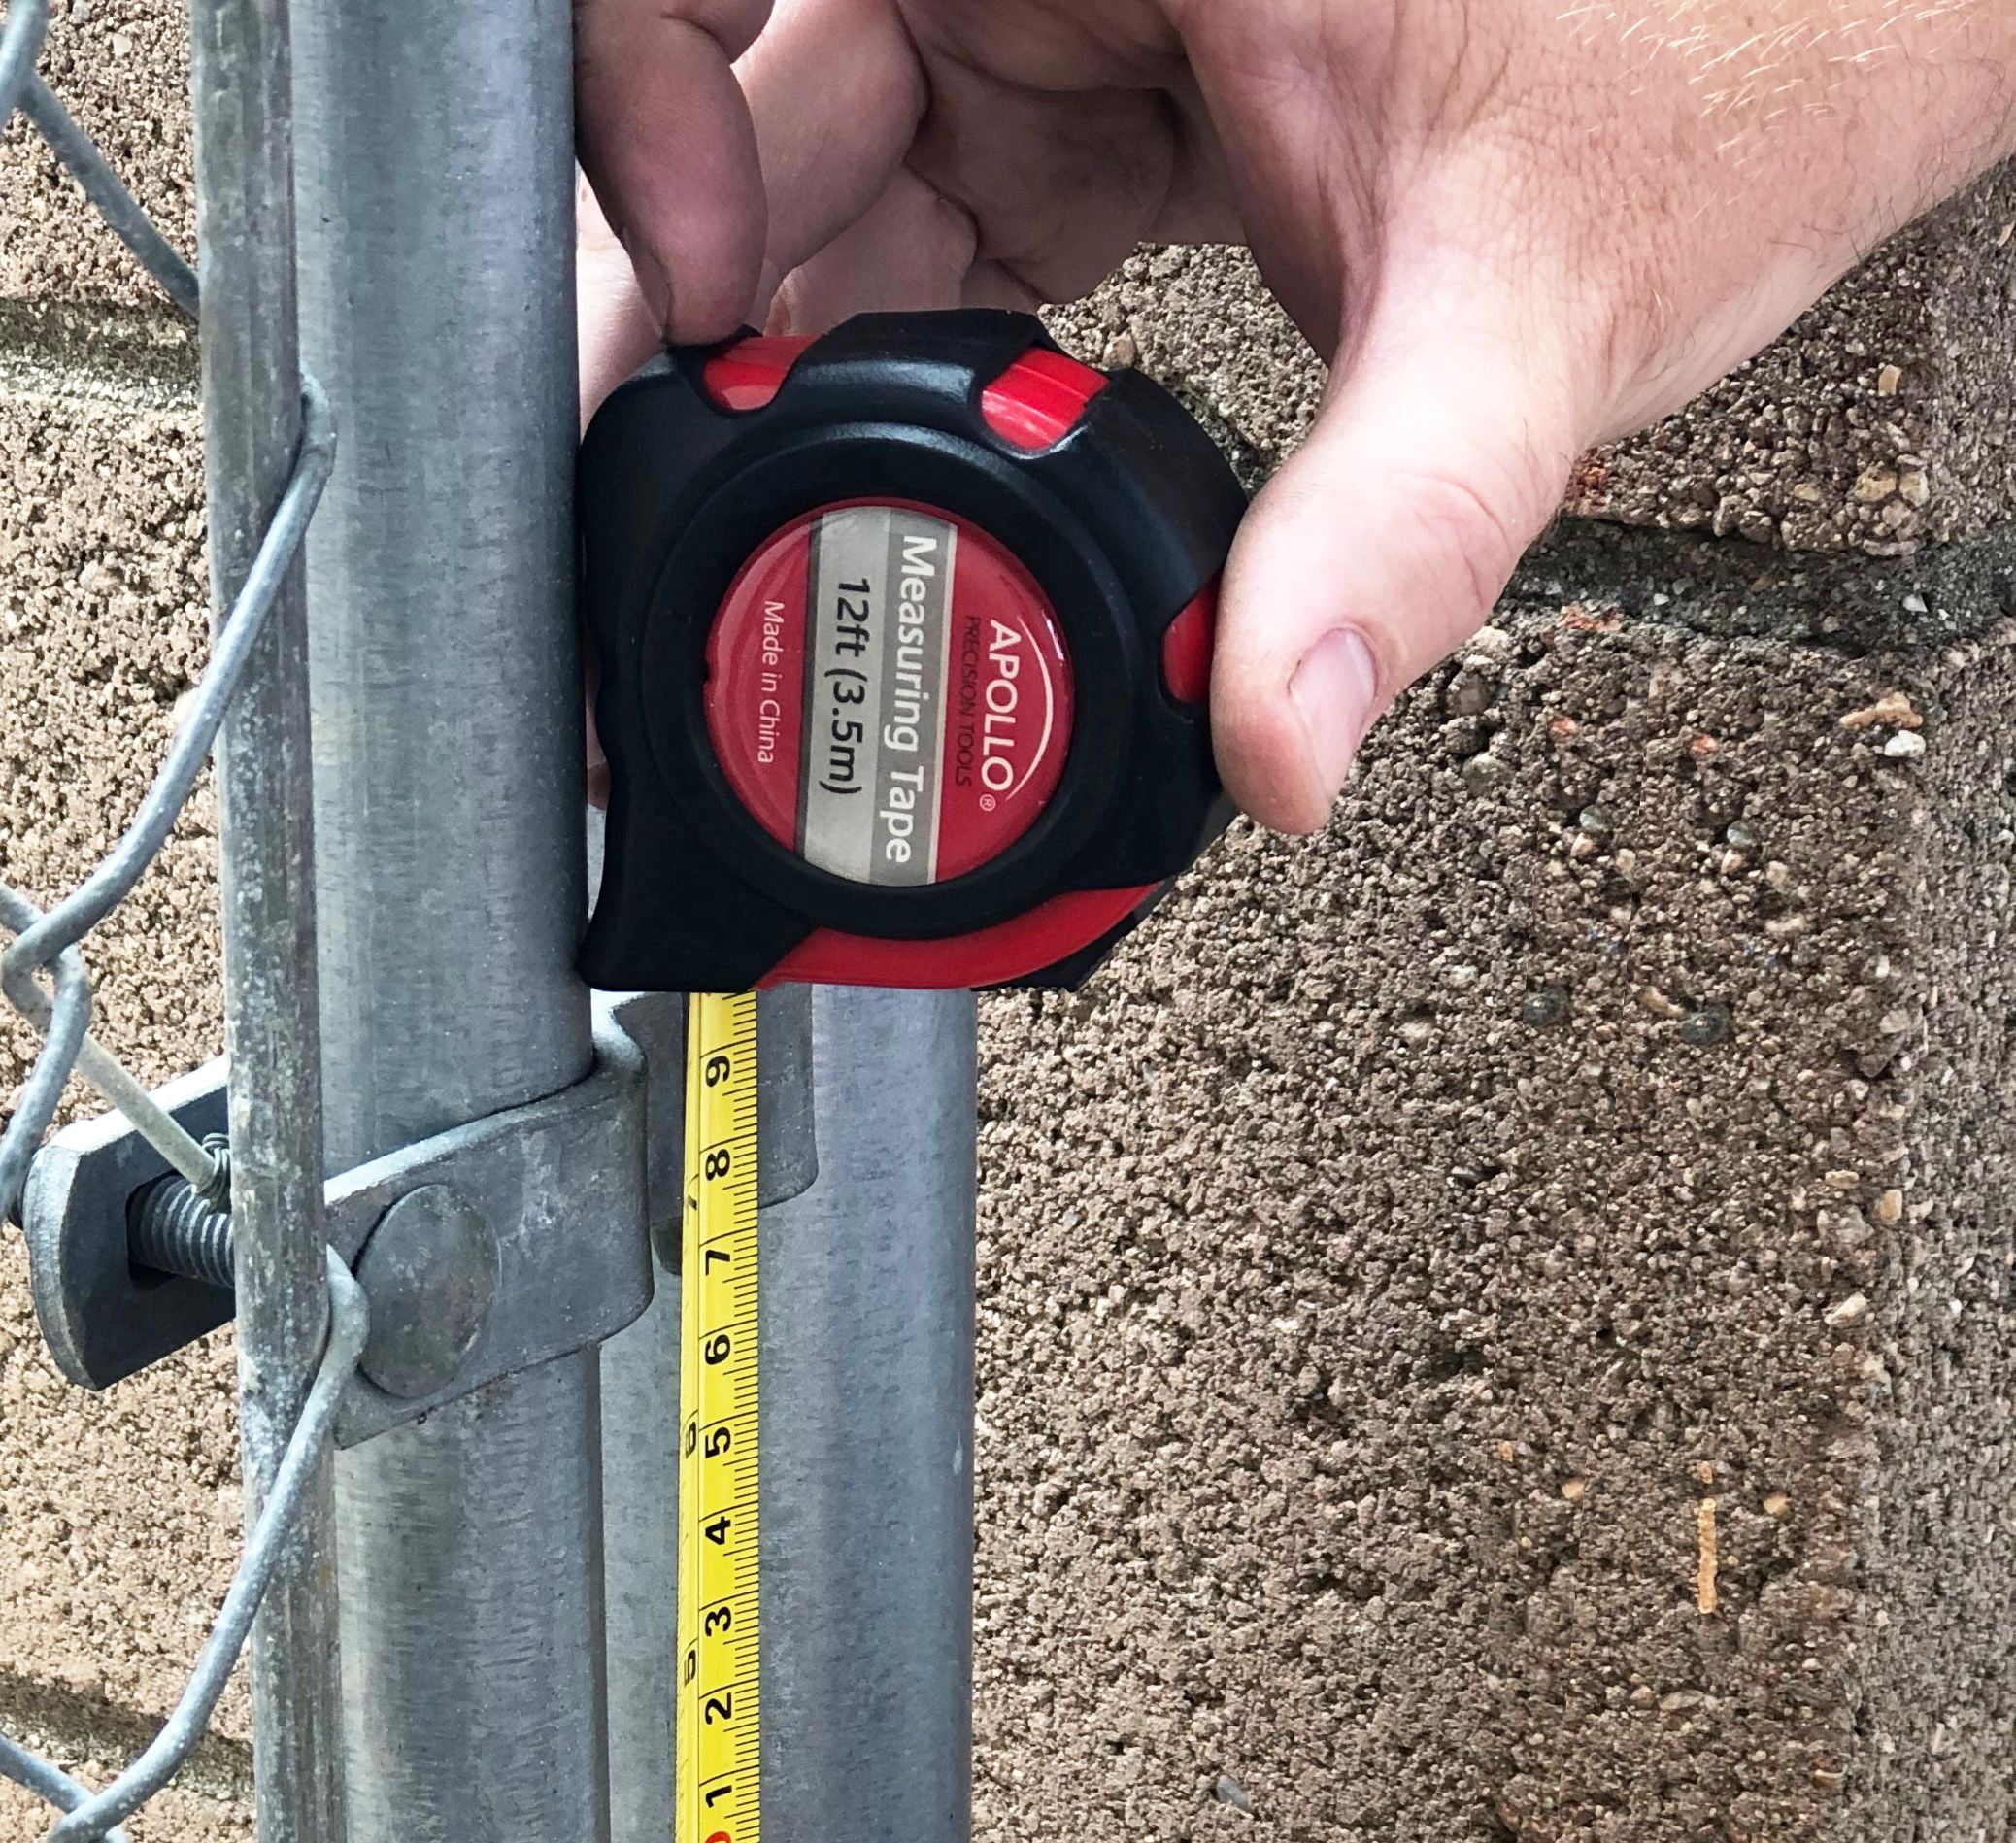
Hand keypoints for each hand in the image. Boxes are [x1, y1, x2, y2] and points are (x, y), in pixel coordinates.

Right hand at [573, 0, 2015, 833]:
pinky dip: (913, 366)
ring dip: (806, 369)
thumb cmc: (1728, 49)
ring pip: (836, 177)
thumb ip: (1393, 533)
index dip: (649, 105)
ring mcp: (1070, 5)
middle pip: (770, 96)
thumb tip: (1278, 742)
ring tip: (789, 537)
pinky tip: (913, 482)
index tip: (698, 298)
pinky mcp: (1106, 92)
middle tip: (685, 516)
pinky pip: (939, 216)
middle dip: (707, 316)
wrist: (1829, 31)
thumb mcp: (1533, 304)